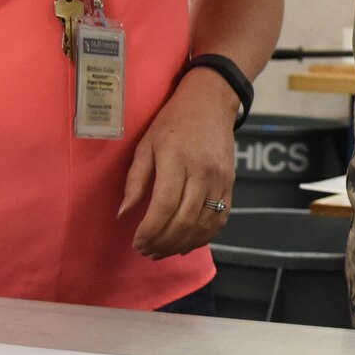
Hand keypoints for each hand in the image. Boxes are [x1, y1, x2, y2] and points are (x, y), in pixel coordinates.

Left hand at [120, 68, 239, 258]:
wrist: (210, 102)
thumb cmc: (172, 121)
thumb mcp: (146, 144)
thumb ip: (135, 180)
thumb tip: (123, 214)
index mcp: (176, 159)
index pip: (164, 205)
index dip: (150, 230)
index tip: (136, 242)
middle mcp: (202, 172)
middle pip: (184, 220)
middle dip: (162, 242)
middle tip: (146, 252)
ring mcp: (220, 180)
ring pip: (202, 225)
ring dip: (180, 245)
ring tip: (161, 252)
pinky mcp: (230, 185)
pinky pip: (219, 220)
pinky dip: (202, 238)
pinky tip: (185, 245)